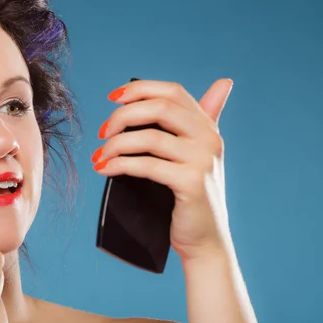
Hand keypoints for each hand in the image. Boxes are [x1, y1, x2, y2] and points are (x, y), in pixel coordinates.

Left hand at [92, 79, 233, 260]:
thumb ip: (198, 123)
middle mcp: (209, 139)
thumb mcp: (195, 154)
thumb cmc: (189, 197)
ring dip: (116, 144)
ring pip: (149, 138)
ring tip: (99, 155)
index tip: (112, 98)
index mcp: (207, 127)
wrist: (205, 240)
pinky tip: (104, 169)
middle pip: (159, 108)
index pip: (173, 91)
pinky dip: (120, 165)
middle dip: (123, 116)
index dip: (139, 89)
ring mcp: (203, 160)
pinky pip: (147, 165)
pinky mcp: (192, 183)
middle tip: (102, 132)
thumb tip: (223, 83)